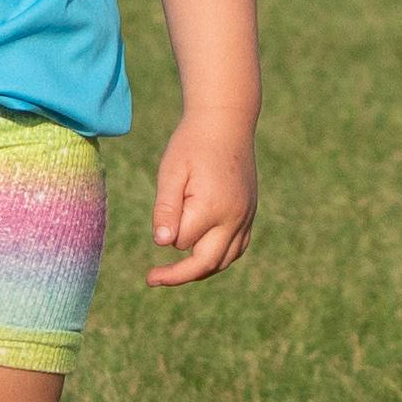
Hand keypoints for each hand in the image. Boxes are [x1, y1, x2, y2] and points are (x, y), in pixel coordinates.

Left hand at [144, 112, 256, 286]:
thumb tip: (162, 244)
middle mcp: (234, 218)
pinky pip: (237, 248)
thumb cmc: (192, 144)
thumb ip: (166, 208)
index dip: (167, 233)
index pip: (182, 242)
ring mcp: (246, 218)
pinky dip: (219, 257)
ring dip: (200, 269)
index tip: (160, 216)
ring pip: (225, 260)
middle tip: (151, 279)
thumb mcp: (171, 172)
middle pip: (207, 263)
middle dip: (179, 275)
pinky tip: (201, 256)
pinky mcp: (249, 213)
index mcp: (213, 209)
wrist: (226, 122)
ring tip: (174, 272)